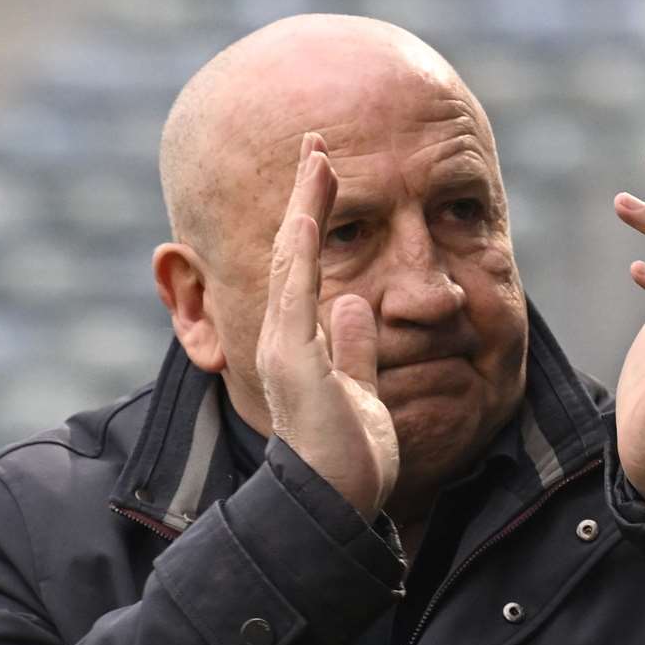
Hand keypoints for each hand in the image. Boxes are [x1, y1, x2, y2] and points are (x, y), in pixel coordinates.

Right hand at [258, 132, 398, 519]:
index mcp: (301, 341)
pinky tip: (308, 215)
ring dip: (305, 206)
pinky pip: (296, 296)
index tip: (328, 170)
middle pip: (292, 250)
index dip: (316, 215)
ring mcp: (284, 346)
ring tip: (317, 155)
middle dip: (305, 194)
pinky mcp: (294, 361)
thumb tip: (355, 305)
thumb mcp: (360, 387)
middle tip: (316, 142)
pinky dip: (300, 252)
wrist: (336, 502)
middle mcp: (285, 336)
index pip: (306, 265)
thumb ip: (354, 347)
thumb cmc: (347, 455)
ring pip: (290, 261)